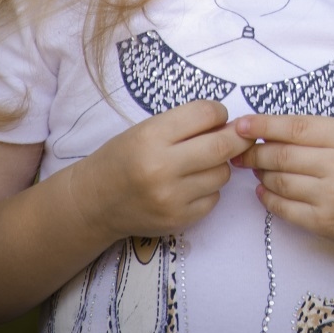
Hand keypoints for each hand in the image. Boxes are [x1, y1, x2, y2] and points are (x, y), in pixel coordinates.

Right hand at [71, 99, 247, 240]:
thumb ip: (186, 125)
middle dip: (238, 138)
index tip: (218, 117)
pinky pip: (214, 198)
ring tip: (201, 163)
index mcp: (151, 136)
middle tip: (239, 135)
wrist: (94, 202)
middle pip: (223, 146)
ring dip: (220, 165)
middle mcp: (162, 168)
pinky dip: (209, 189)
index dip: (219, 112)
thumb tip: (232, 125)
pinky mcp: (178, 220)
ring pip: (222, 173)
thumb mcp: (146, 130)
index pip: (206, 114)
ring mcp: (171, 198)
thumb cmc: (123, 158)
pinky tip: (190, 185)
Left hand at [233, 114, 333, 263]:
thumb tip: (267, 133)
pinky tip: (264, 192)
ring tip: (257, 170)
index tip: (240, 125)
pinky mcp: (325, 223)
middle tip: (241, 152)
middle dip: (255, 153)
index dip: (263, 125)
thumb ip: (319, 133)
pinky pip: (283, 207)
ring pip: (279, 180)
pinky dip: (268, 198)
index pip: (296, 128)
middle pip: (283, 155)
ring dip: (261, 175)